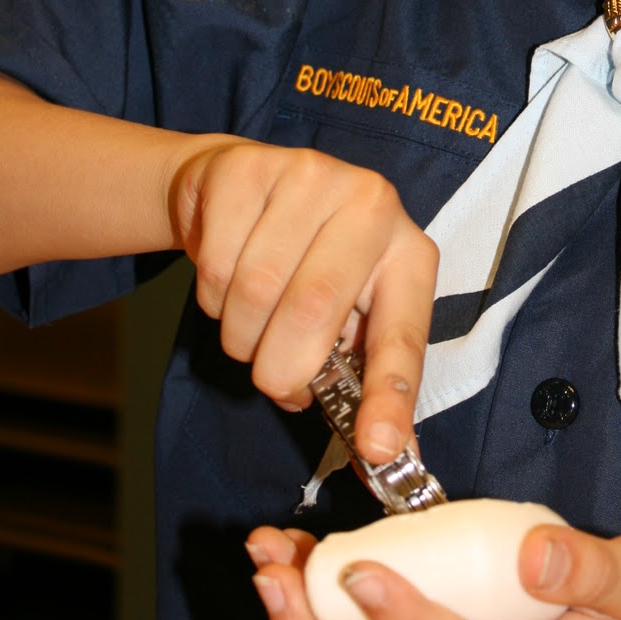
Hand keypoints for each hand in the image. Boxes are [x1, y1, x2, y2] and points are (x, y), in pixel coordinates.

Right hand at [170, 140, 437, 455]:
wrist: (247, 187)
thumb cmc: (308, 263)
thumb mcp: (349, 313)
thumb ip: (363, 378)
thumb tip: (383, 452)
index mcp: (409, 252)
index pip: (403, 332)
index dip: (389, 394)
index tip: (377, 448)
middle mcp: (372, 204)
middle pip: (314, 310)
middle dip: (281, 368)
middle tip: (274, 378)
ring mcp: (310, 175)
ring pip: (254, 292)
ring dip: (241, 335)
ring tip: (252, 321)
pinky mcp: (248, 167)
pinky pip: (214, 264)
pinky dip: (211, 297)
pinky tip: (228, 275)